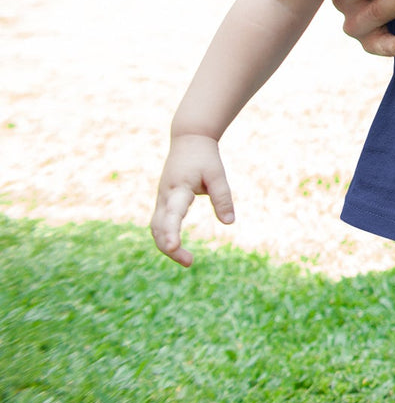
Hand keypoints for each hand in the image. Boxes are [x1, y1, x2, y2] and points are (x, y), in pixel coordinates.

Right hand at [150, 134, 231, 267]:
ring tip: (187, 260)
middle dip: (170, 247)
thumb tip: (229, 223)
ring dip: (166, 245)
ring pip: (156, 228)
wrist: (188, 139)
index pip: (173, 214)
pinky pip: (159, 223)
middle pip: (159, 227)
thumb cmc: (204, 157)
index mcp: (178, 188)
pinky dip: (165, 236)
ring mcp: (161, 199)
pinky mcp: (163, 201)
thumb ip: (223, 197)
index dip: (172, 231)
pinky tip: (177, 248)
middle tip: (189, 262)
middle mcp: (164, 196)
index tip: (173, 247)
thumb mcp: (217, 174)